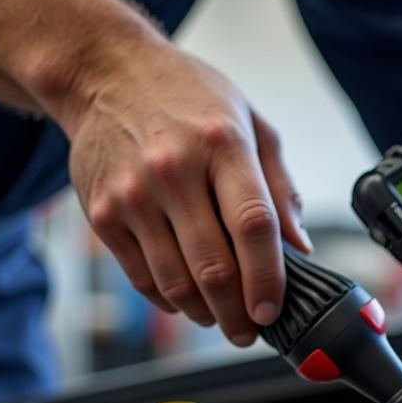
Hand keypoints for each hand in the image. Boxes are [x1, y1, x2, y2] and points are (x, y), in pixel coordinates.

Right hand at [0, 0, 310, 345]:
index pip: (253, 227)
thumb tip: (300, 246)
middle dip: (237, 314)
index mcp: (222, 145)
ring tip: (221, 319)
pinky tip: (187, 301)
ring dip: (204, 314)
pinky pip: (141, 277)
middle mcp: (174, 170)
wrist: (103, 71)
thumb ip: (280, 186)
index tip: (273, 310)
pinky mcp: (102, 213)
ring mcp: (133, 195)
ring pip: (175, 282)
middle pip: (214, 267)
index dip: (267, 279)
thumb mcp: (249, 121)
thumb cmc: (187, 97)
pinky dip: (169, 300)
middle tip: (249, 331)